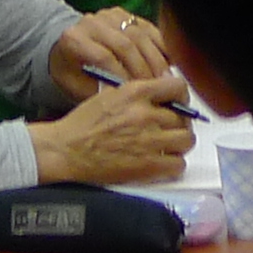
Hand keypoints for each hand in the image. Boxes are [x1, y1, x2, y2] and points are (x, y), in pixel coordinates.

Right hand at [27, 69, 192, 183]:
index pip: (177, 88)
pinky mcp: (147, 165)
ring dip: (179, 144)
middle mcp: (145, 114)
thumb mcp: (109, 95)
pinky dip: (173, 165)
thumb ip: (137, 94)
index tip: (179, 105)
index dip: (181, 98)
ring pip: (186, 140)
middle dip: (178, 124)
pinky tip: (162, 163)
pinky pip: (178, 164)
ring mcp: (148, 140)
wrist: (65, 150)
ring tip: (168, 147)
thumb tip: (160, 95)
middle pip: (183, 118)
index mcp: (135, 93)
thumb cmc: (82, 125)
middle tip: (169, 130)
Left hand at [51, 9, 171, 88]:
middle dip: (143, 70)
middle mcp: (92, 22)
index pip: (104, 57)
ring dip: (156, 60)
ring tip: (166, 82)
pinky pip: (150, 30)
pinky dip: (162, 47)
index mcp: (74, 39)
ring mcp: (111, 16)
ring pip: (141, 35)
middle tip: (157, 91)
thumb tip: (128, 103)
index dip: (123, 76)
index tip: (137, 95)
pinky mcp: (127, 15)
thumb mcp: (77, 88)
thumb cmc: (73, 74)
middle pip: (126, 44)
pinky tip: (169, 66)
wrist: (67, 50)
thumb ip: (99, 93)